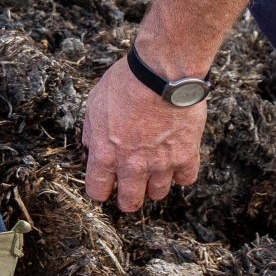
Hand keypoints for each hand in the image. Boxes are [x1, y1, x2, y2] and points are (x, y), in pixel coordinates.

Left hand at [81, 55, 205, 211]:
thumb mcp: (94, 103)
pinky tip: (177, 159)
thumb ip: (91, 131)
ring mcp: (160, 164)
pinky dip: (182, 172)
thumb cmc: (126, 82)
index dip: (101, 190)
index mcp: (105, 154)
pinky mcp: (185, 156)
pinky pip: (186, 179)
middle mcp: (132, 166)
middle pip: (130, 202)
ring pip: (158, 194)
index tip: (106, 186)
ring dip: (155, 184)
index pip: (97, 191)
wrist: (160, 73)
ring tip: (155, 168)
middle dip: (128, 198)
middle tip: (131, 188)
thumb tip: (89, 145)